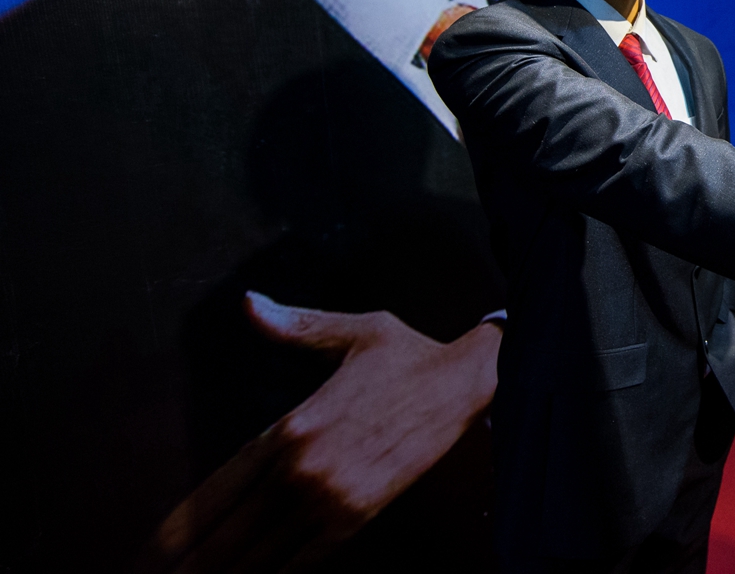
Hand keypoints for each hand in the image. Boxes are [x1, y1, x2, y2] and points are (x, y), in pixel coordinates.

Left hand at [138, 293, 502, 573]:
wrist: (463, 383)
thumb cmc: (407, 355)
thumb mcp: (348, 332)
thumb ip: (293, 326)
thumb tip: (250, 304)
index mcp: (290, 426)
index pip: (218, 488)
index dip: (181, 526)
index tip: (153, 551)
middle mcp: (303, 467)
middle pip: (230, 531)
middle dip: (192, 562)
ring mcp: (331, 496)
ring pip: (263, 552)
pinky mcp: (361, 513)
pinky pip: (306, 558)